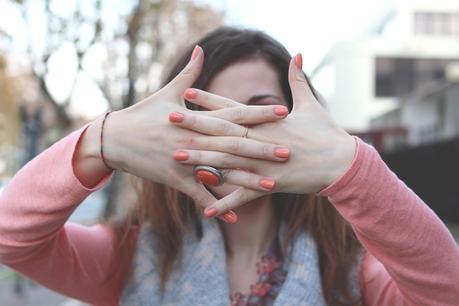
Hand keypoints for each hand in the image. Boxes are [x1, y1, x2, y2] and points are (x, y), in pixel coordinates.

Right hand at [97, 46, 289, 220]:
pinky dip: (216, 206)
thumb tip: (201, 48)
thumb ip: (189, 74)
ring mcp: (186, 162)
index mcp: (196, 118)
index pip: (234, 114)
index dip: (259, 113)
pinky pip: (199, 195)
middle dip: (263, 149)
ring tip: (271, 186)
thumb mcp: (167, 92)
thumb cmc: (144, 113)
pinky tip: (234, 218)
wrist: (115, 138)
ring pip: (222, 173)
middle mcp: (195, 140)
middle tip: (288, 152)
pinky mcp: (175, 180)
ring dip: (247, 181)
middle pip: (235, 145)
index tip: (283, 112)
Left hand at [170, 53, 355, 216]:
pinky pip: (244, 196)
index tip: (187, 90)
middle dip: (195, 125)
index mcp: (268, 122)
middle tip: (169, 118)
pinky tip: (205, 210)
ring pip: (227, 162)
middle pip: (223, 132)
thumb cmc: (327, 133)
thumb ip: (298, 80)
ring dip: (201, 161)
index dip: (209, 99)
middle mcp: (262, 141)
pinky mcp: (270, 185)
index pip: (233, 107)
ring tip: (176, 157)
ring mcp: (264, 165)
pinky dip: (225, 203)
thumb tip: (297, 53)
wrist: (342, 164)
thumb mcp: (311, 104)